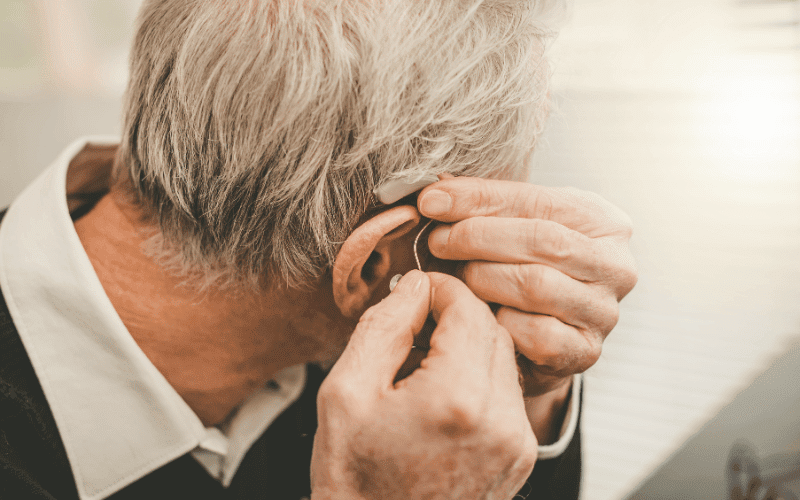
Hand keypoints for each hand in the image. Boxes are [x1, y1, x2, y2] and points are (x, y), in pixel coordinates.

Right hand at [310, 271, 536, 499]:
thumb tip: (415, 286)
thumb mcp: (346, 391)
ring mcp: (517, 442)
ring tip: (422, 365)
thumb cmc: (355, 479)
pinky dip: (479, 378)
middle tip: (412, 327)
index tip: (415, 291)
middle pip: (491, 329)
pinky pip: (508, 392)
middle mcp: (501, 420)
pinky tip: (441, 394)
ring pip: (503, 358)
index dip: (440, 289)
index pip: (468, 308)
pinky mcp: (520, 456)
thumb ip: (385, 325)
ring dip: (467, 346)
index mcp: (458, 398)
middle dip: (454, 316)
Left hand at [418, 178, 637, 395]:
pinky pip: (535, 333)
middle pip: (541, 240)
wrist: (539, 335)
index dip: (479, 198)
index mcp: (604, 222)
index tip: (432, 202)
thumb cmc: (524, 269)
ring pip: (535, 285)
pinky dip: (500, 322)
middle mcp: (615, 266)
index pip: (537, 200)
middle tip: (437, 242)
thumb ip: (482, 205)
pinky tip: (484, 314)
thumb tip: (436, 195)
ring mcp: (603, 312)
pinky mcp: (585, 352)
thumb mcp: (513, 227)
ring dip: (483, 279)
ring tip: (456, 276)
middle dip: (477, 237)